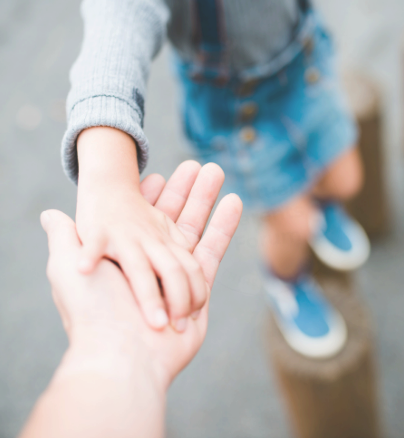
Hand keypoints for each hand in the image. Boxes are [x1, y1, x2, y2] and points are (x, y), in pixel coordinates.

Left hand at [43, 162, 241, 388]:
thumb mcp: (66, 267)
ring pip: (195, 229)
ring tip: (217, 171)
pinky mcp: (198, 289)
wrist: (121, 356)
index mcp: (123, 256)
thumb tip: (50, 214)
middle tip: (199, 164)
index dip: (151, 195)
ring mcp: (175, 277)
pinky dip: (224, 226)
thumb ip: (65, 238)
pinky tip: (234, 201)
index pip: (140, 217)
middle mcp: (150, 264)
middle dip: (187, 191)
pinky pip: (213, 251)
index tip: (159, 175)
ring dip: (206, 200)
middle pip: (173, 219)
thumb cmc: (92, 310)